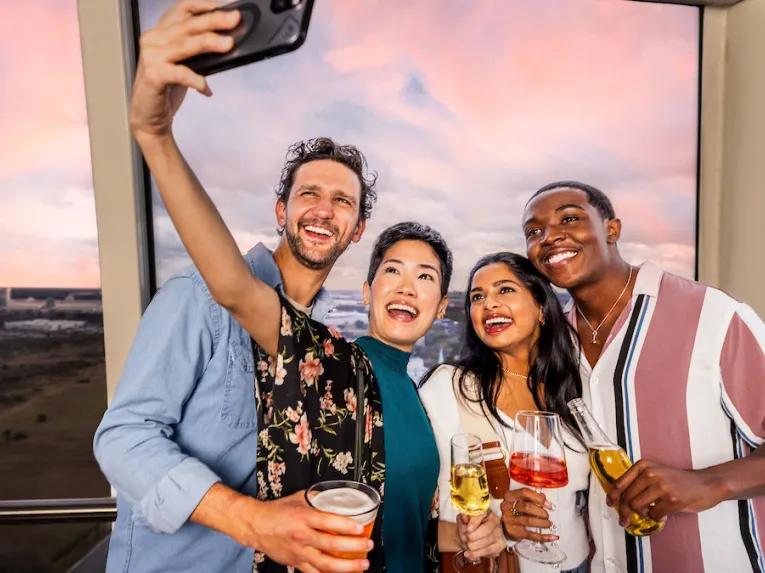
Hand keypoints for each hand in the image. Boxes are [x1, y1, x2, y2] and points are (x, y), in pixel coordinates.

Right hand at [130, 0, 239, 139]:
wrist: (149, 117)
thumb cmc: (167, 89)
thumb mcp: (185, 64)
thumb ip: (198, 50)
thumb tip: (227, 41)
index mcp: (161, 33)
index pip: (182, 10)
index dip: (203, 5)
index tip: (226, 6)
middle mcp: (154, 40)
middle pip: (188, 25)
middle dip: (214, 21)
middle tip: (234, 20)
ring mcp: (151, 57)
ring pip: (184, 45)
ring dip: (209, 43)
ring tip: (228, 45)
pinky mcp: (153, 76)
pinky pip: (180, 74)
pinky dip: (196, 80)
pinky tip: (207, 89)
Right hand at [233, 491, 371, 572]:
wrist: (256, 525)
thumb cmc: (277, 511)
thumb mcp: (299, 498)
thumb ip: (318, 499)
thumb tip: (336, 497)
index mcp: (303, 517)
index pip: (328, 522)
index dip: (346, 526)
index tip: (361, 528)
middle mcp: (302, 536)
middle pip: (331, 544)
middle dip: (353, 546)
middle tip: (368, 545)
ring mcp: (299, 552)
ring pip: (325, 563)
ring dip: (346, 566)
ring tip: (362, 564)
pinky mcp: (296, 563)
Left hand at [457, 512, 506, 560]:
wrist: (469, 537)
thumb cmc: (467, 526)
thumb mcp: (462, 519)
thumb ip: (463, 517)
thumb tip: (464, 517)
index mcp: (487, 511)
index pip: (482, 516)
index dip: (474, 523)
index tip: (467, 529)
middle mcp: (496, 521)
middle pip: (486, 530)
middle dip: (472, 536)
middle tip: (465, 538)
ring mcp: (499, 533)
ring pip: (486, 542)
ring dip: (473, 546)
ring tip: (466, 545)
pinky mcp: (500, 545)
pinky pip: (488, 551)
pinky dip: (476, 554)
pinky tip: (468, 553)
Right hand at [499, 488, 557, 542]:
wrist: (501, 521)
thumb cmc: (514, 508)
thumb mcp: (519, 499)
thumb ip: (532, 497)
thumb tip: (545, 499)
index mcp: (509, 496)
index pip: (524, 493)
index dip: (538, 498)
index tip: (548, 504)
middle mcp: (507, 507)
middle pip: (526, 507)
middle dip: (540, 511)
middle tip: (547, 515)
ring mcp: (509, 520)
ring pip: (528, 521)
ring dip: (542, 523)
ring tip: (548, 523)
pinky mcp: (513, 532)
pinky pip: (530, 535)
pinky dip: (543, 537)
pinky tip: (552, 537)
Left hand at [607, 460, 724, 523]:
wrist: (705, 484)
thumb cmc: (679, 481)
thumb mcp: (655, 473)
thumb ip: (638, 482)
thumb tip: (620, 499)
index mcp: (643, 466)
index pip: (620, 483)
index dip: (613, 496)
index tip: (610, 504)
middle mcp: (650, 474)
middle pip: (627, 498)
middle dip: (624, 512)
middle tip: (626, 520)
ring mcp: (661, 486)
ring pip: (638, 507)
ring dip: (641, 515)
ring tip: (650, 513)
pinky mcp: (672, 500)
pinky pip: (654, 515)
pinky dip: (656, 518)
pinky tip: (662, 514)